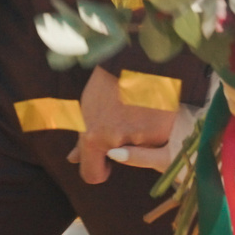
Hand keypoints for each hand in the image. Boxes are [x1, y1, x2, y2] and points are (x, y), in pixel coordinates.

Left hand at [75, 66, 177, 183]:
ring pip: (139, 150)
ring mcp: (140, 138)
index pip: (92, 176)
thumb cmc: (106, 82)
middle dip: (119, 148)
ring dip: (137, 136)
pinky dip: (154, 130)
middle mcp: (116, 142)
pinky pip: (156, 141)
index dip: (97, 168)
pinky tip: (150, 110)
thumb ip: (81, 139)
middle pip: (117, 160)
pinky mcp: (162, 132)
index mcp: (93, 138)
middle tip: (122, 122)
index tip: (104, 158)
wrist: (136, 59)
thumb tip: (73, 160)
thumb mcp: (86, 109)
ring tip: (136, 110)